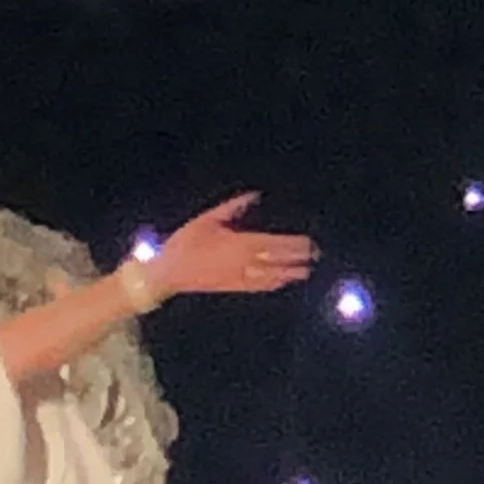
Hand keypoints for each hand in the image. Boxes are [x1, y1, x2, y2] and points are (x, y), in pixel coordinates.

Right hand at [151, 194, 316, 300]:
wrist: (168, 273)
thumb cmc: (185, 243)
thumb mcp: (208, 219)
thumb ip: (233, 208)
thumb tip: (254, 196)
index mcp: (239, 244)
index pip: (274, 244)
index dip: (293, 245)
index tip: (309, 243)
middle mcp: (243, 263)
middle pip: (277, 261)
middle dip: (297, 259)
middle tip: (315, 256)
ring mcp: (238, 278)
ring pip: (270, 276)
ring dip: (289, 273)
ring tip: (305, 271)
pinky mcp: (232, 287)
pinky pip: (258, 286)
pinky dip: (273, 284)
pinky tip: (282, 282)